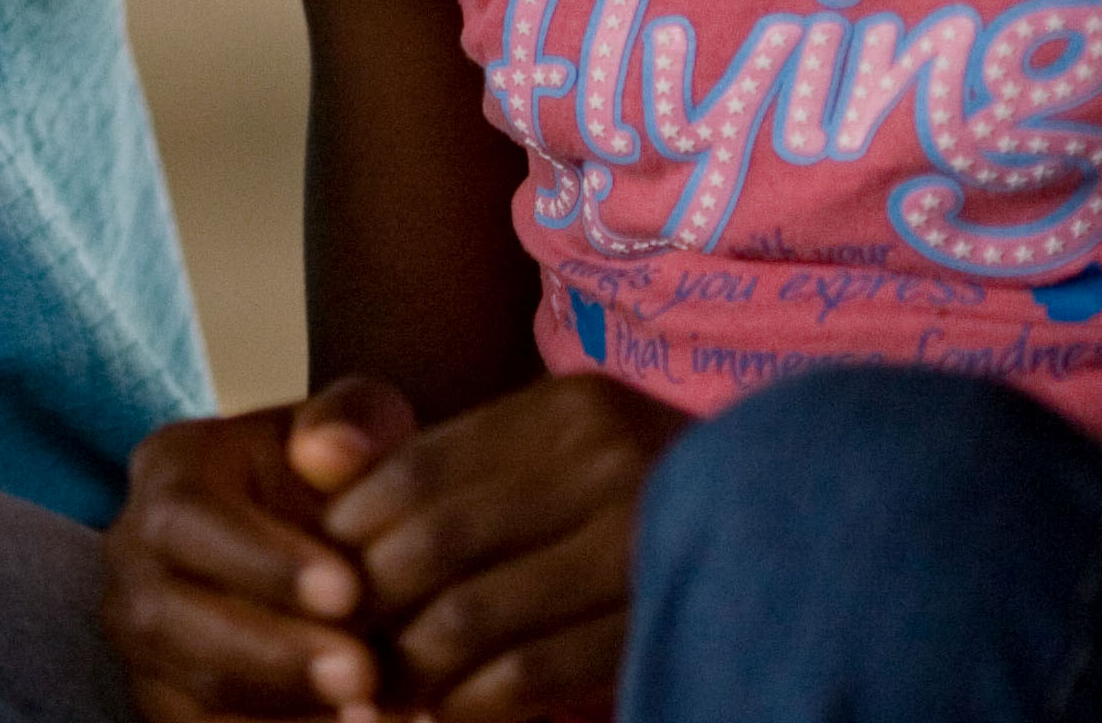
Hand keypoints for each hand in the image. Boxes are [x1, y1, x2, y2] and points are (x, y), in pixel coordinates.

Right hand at [102, 379, 417, 720]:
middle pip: (165, 615)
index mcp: (169, 473)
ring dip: (271, 714)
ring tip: (369, 720)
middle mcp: (134, 559)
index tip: (346, 590)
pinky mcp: (166, 706)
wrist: (324, 549)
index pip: (189, 516)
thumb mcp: (353, 432)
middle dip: (267, 653)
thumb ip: (353, 420)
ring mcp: (142, 642)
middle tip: (362, 674)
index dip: (261, 559)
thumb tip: (331, 449)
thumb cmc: (337, 484)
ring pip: (178, 693)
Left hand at [320, 372, 685, 722]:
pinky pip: (534, 675)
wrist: (794, 540)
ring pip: (475, 616)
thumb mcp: (546, 450)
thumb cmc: (627, 500)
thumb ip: (433, 457)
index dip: (349, 530)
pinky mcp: (660, 628)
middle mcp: (610, 465)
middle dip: (370, 606)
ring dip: (410, 666)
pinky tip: (445, 714)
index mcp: (569, 410)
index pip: (416, 468)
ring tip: (378, 690)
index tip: (321, 575)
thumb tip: (307, 466)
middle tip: (337, 645)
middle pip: (436, 544)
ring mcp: (644, 549)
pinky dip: (472, 704)